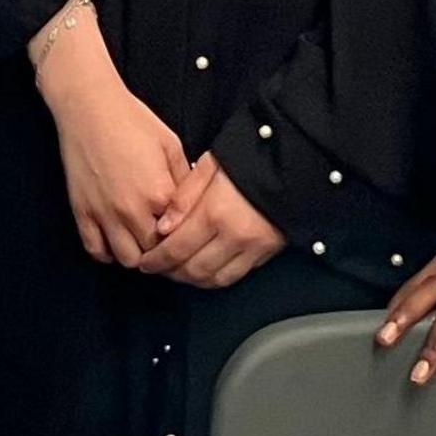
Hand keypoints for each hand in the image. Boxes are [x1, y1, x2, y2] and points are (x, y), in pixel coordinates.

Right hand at [38, 21, 189, 267]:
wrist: (89, 107)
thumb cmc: (131, 120)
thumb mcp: (171, 145)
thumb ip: (184, 179)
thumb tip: (192, 202)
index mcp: (160, 194)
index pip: (180, 236)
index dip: (184, 236)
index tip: (184, 232)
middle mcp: (132, 210)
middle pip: (155, 254)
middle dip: (162, 250)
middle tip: (164, 240)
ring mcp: (104, 214)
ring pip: (127, 260)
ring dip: (137, 254)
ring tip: (141, 240)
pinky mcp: (82, 212)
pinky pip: (95, 250)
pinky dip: (107, 251)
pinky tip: (115, 239)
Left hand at [140, 155, 283, 288]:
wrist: (291, 160)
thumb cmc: (249, 156)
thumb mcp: (210, 164)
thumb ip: (184, 196)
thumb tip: (163, 228)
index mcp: (215, 212)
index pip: (176, 248)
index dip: (156, 260)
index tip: (145, 262)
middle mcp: (234, 235)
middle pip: (193, 269)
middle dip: (170, 272)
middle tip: (157, 267)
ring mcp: (253, 247)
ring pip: (214, 279)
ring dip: (191, 279)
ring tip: (177, 270)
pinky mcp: (266, 252)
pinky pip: (235, 276)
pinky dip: (215, 278)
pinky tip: (203, 270)